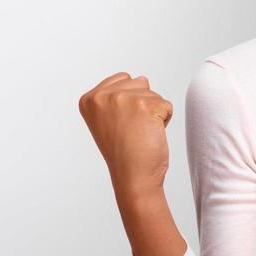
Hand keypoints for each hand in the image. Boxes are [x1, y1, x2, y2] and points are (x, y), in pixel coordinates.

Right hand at [78, 71, 173, 199]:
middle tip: (131, 130)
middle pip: (140, 83)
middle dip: (142, 105)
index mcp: (89, 99)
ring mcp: (122, 99)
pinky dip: (164, 121)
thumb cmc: (124, 151)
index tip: (120, 125)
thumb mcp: (108, 119)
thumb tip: (142, 78)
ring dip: (153, 113)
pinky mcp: (144, 107)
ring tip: (140, 133)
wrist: (133, 177)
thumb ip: (116, 95)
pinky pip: (166, 106)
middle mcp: (103, 96)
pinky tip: (149, 136)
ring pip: (154, 94)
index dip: (129, 103)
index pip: (123, 79)